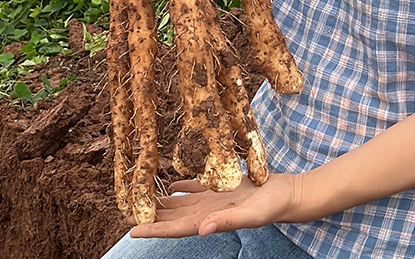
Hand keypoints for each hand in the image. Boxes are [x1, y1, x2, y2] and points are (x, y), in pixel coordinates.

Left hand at [129, 173, 300, 238]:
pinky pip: (196, 188)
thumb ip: (228, 222)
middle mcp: (208, 212)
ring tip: (142, 199)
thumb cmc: (273, 205)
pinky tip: (171, 184)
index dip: (153, 230)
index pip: (176, 228)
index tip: (131, 229)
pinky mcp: (222, 188)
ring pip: (181, 203)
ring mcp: (214, 200)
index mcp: (212, 220)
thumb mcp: (253, 215)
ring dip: (162, 203)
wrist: (288, 193)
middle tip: (126, 213)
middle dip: (150, 216)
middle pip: (173, 217)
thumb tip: (202, 230)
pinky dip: (182, 187)